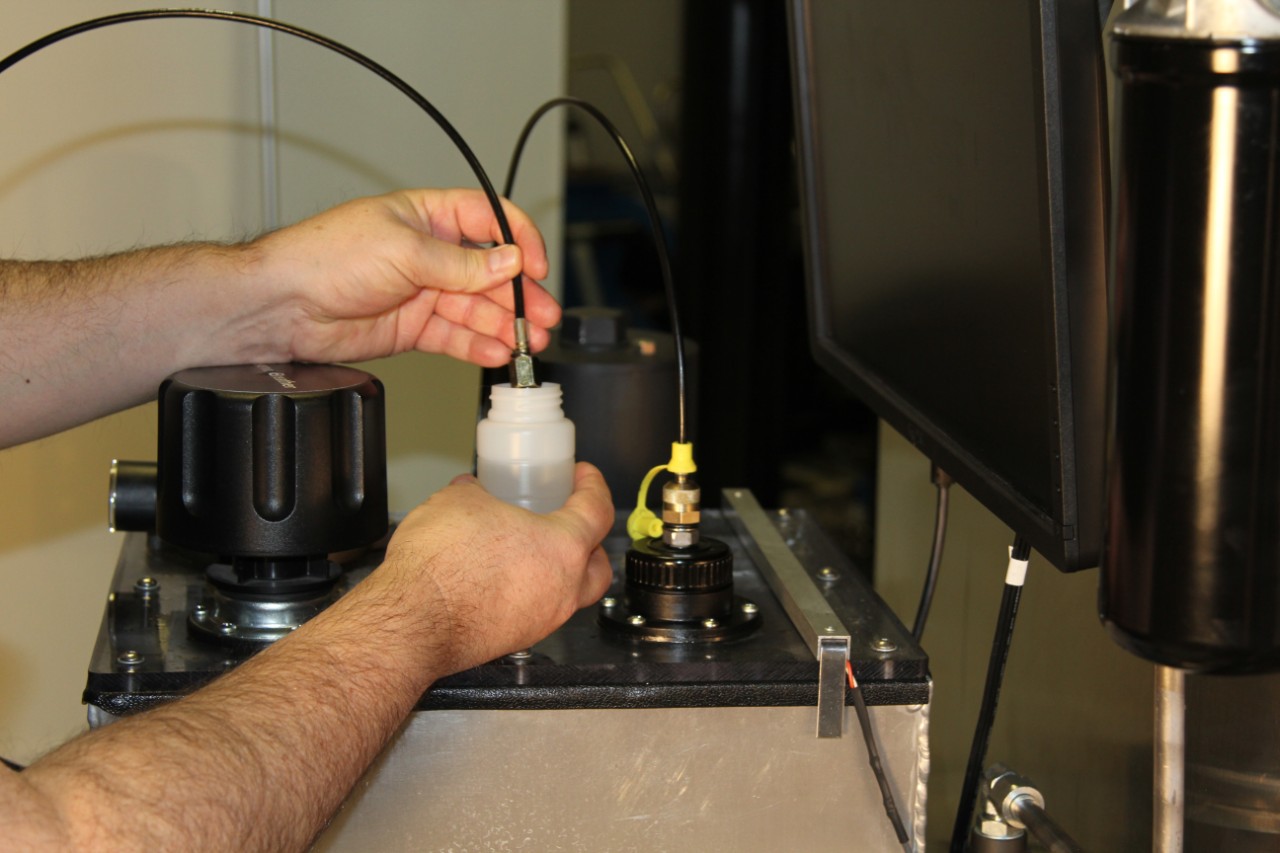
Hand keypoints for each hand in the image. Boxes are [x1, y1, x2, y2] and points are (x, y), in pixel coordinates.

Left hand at [254, 188, 558, 366]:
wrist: (283, 305)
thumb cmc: (325, 257)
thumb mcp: (403, 250)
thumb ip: (461, 264)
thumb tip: (509, 262)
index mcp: (429, 216)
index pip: (490, 220)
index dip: (519, 240)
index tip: (536, 266)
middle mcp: (431, 253)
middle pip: (492, 272)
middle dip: (521, 296)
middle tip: (543, 318)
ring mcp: (423, 292)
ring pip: (478, 309)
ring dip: (506, 326)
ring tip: (527, 344)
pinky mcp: (414, 328)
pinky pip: (456, 337)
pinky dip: (479, 346)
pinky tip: (496, 353)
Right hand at [375, 462, 614, 674]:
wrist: (413, 621)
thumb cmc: (442, 566)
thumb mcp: (457, 501)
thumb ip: (474, 492)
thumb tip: (471, 490)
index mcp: (562, 548)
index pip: (597, 511)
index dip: (594, 486)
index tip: (585, 477)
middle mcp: (562, 590)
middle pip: (598, 567)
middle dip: (592, 544)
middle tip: (574, 523)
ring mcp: (540, 620)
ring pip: (568, 594)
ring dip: (559, 572)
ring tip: (532, 551)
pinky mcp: (515, 639)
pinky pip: (535, 611)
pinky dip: (529, 593)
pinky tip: (501, 579)